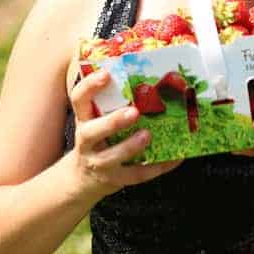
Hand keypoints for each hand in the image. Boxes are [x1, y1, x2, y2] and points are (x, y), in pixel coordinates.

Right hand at [68, 68, 181, 200]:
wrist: (83, 179)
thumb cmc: (97, 141)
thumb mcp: (95, 120)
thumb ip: (111, 103)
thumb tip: (144, 74)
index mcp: (84, 120)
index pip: (79, 99)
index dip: (90, 86)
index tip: (106, 74)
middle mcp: (87, 141)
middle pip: (92, 132)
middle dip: (113, 122)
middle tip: (133, 112)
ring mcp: (99, 162)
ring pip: (112, 157)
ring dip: (131, 146)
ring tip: (148, 135)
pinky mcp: (114, 179)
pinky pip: (136, 175)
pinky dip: (157, 167)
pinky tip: (174, 158)